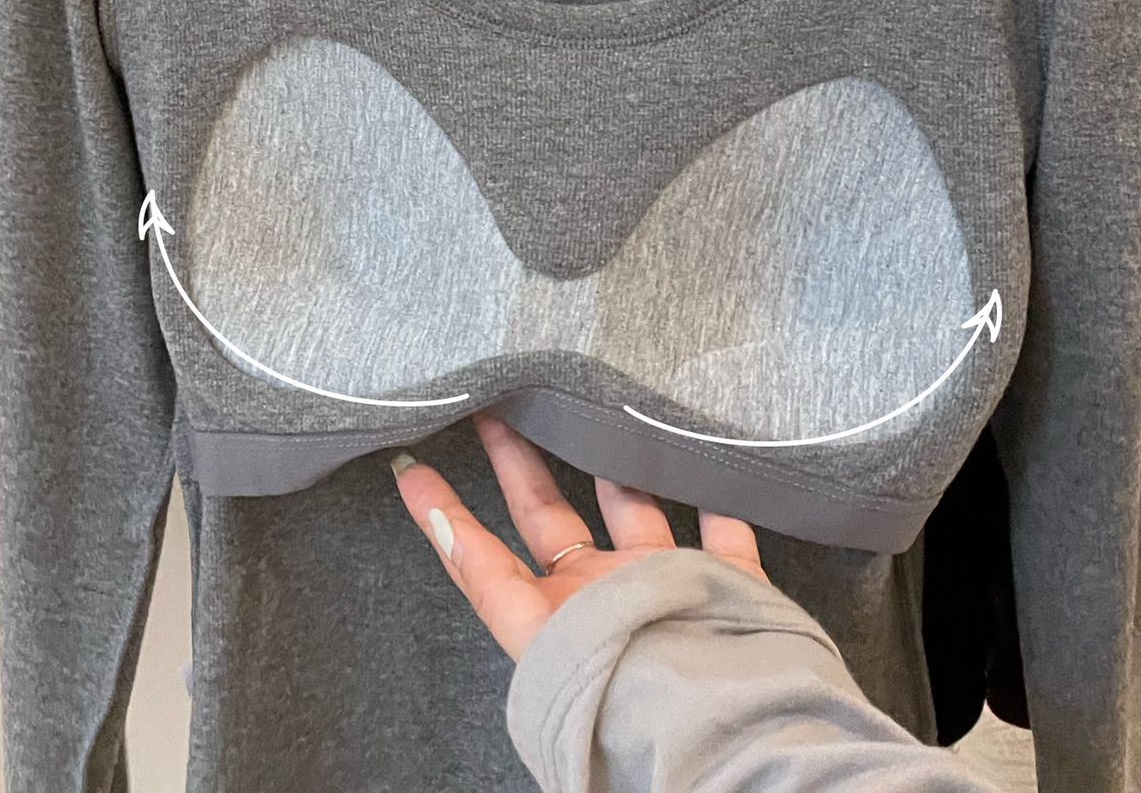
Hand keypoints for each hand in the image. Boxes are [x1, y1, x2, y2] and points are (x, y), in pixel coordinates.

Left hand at [391, 411, 767, 660]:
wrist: (718, 734)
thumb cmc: (621, 692)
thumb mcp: (535, 635)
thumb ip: (484, 573)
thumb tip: (431, 512)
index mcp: (553, 621)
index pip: (482, 561)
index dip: (446, 516)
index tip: (410, 469)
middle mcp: (601, 600)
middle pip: (552, 520)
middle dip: (521, 463)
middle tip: (498, 407)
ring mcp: (666, 590)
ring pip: (637, 512)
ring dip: (619, 468)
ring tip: (596, 411)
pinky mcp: (729, 587)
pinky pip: (726, 533)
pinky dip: (721, 497)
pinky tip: (706, 455)